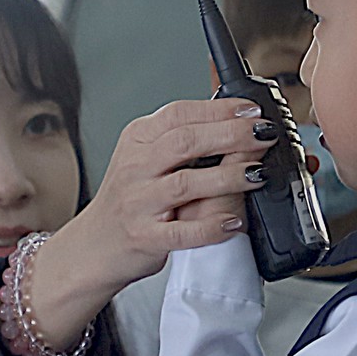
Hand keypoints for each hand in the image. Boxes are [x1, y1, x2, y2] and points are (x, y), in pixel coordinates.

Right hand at [25, 98, 270, 343]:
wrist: (93, 246)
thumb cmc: (128, 201)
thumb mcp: (144, 158)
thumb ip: (180, 139)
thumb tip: (231, 117)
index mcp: (137, 140)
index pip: (179, 114)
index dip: (219, 110)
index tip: (251, 110)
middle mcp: (135, 167)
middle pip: (185, 142)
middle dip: (231, 135)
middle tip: (263, 135)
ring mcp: (138, 203)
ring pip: (186, 183)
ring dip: (228, 176)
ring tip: (258, 174)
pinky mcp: (144, 237)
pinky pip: (182, 231)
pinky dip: (212, 227)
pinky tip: (233, 222)